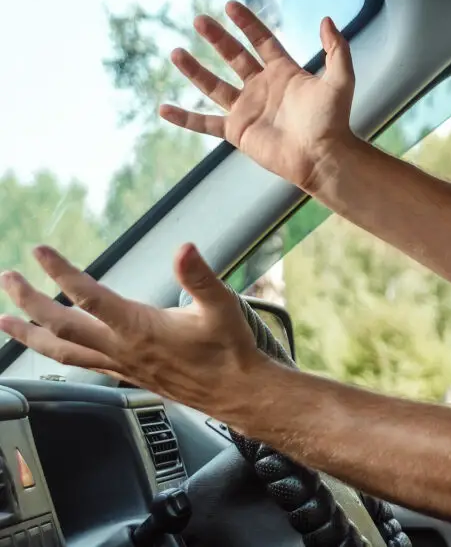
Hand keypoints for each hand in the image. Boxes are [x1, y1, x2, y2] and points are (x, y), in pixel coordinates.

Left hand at [0, 244, 267, 415]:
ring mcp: (121, 364)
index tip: (40, 252)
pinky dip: (57, 353)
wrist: (236, 392)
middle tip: (8, 279)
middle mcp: (122, 349)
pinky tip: (53, 347)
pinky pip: (80, 364)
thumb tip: (185, 248)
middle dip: (28, 302)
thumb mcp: (222, 307)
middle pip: (61, 326)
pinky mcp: (127, 374)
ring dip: (30, 335)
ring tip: (7, 322)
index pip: (89, 296)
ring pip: (62, 352)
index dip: (61, 272)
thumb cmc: (230, 351)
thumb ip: (200, 277)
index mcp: (139, 328)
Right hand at [163, 1, 359, 192]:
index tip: (230, 6)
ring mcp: (247, 109)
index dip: (248, 24)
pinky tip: (163, 108)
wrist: (322, 156)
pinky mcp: (237, 131)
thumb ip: (336, 49)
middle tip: (199, 19)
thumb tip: (327, 19)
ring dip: (195, 70)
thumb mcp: (341, 79)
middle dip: (217, 38)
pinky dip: (184, 118)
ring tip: (176, 52)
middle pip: (234, 57)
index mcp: (284, 73)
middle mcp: (262, 88)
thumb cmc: (333, 121)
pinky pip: (204, 123)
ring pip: (214, 86)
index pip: (262, 42)